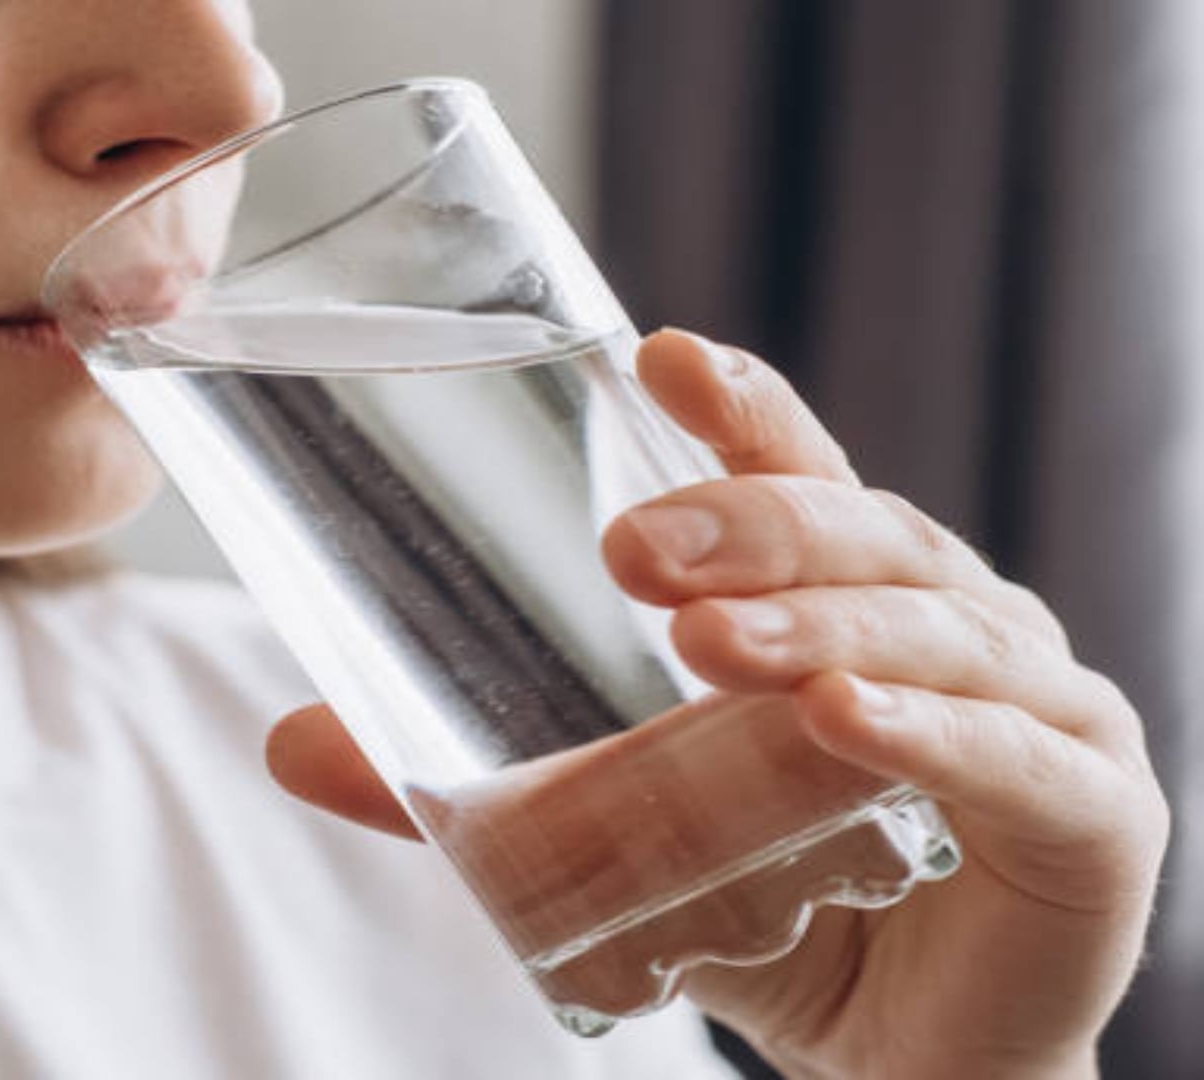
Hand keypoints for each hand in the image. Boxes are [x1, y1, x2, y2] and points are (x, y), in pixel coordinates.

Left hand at [265, 330, 1168, 1078]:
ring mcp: (1035, 705)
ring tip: (701, 643)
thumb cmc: (777, 910)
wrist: (907, 1059)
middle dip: (749, 525)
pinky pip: (1007, 754)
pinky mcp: (1089, 809)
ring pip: (928, 628)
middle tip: (630, 546)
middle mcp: (951, 625)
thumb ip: (482, 784)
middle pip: (860, 535)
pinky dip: (925, 732)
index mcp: (845, 602)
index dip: (740, 409)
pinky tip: (836, 724)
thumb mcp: (626, 831)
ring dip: (813, 626)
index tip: (657, 351)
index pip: (798, 476)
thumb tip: (290, 742)